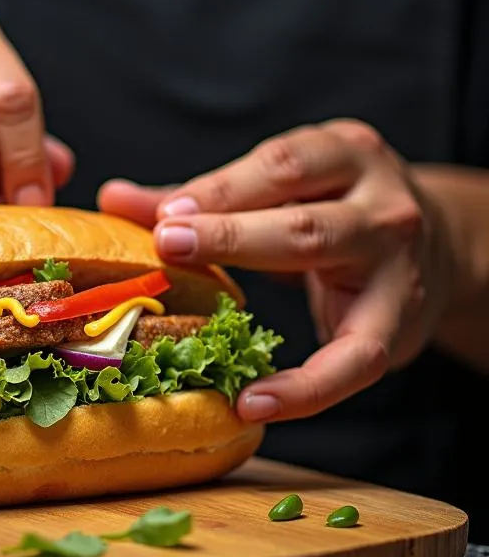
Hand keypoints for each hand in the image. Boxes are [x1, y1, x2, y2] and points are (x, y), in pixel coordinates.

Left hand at [98, 120, 450, 422]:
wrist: (441, 248)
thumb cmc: (336, 214)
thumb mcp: (282, 192)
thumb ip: (202, 198)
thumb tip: (115, 198)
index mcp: (342, 154)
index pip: (277, 167)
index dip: (218, 190)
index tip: (162, 214)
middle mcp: (378, 200)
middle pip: (302, 217)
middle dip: (230, 230)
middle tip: (167, 242)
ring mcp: (397, 261)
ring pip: (329, 272)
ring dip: (265, 311)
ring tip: (205, 328)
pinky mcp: (402, 323)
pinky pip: (355, 361)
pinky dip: (306, 389)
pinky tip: (254, 402)